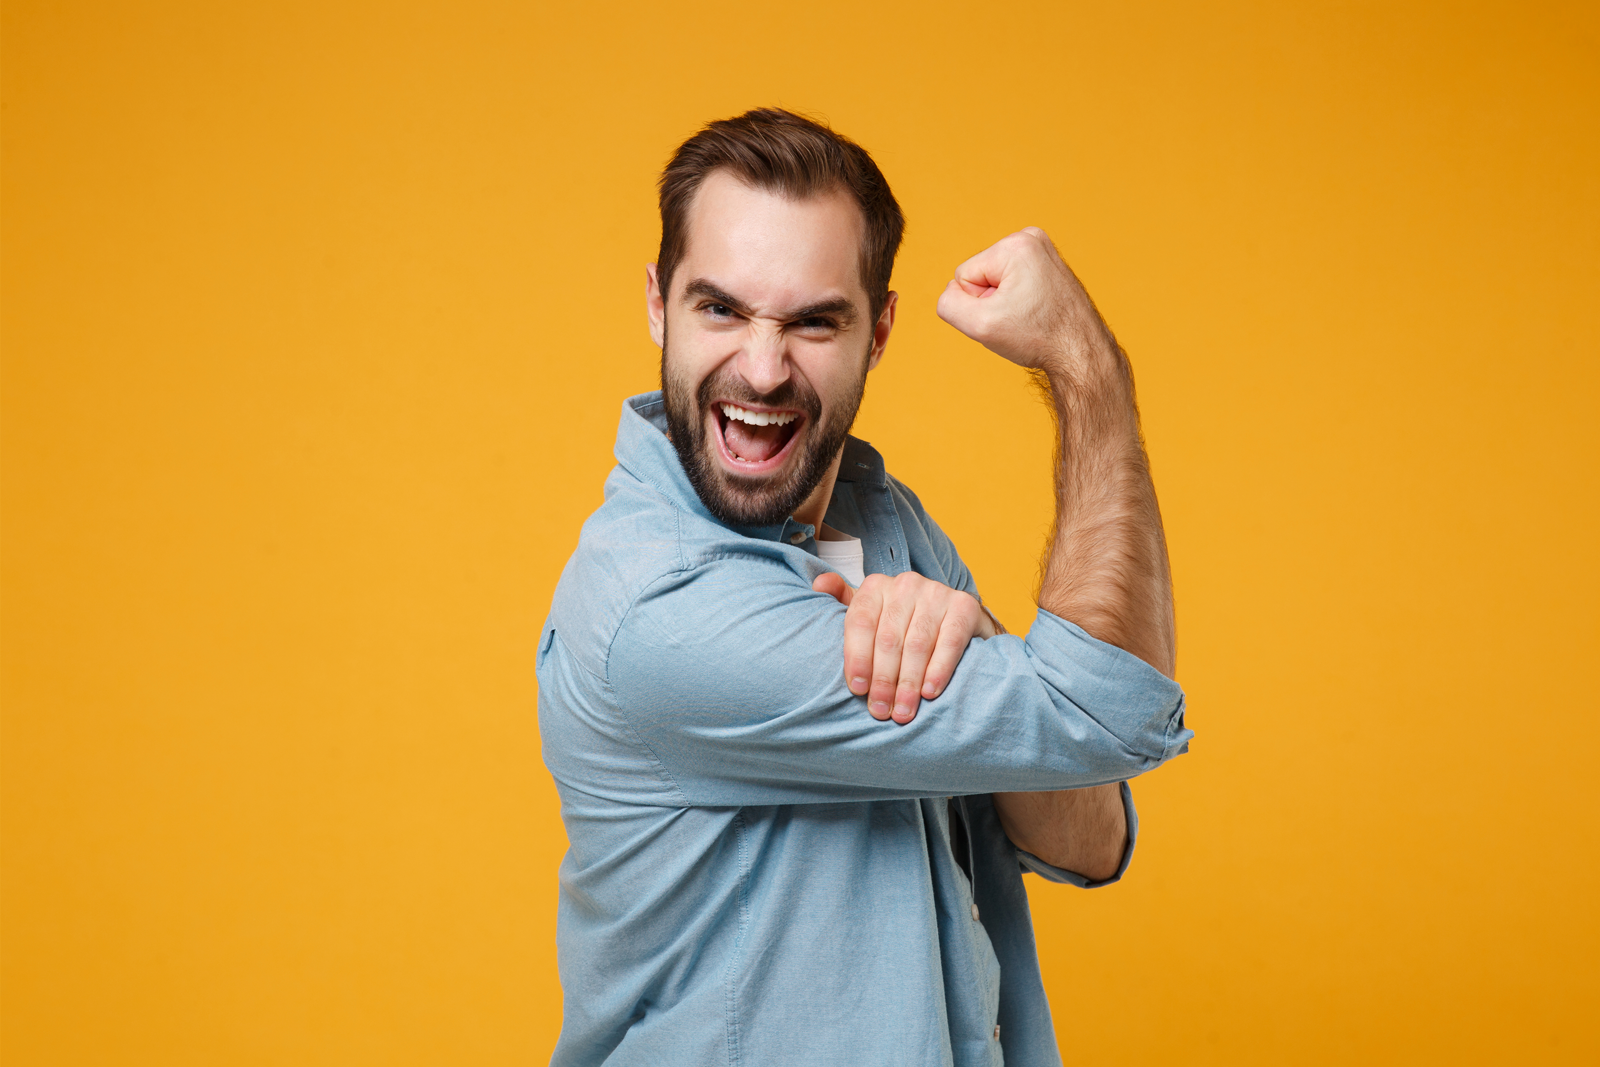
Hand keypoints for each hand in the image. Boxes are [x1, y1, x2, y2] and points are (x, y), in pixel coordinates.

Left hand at [813, 572, 997, 724]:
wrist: (955, 619)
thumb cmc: (902, 624)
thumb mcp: (871, 614)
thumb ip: (844, 601)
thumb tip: (818, 585)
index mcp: (876, 586)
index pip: (860, 623)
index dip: (857, 658)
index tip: (857, 690)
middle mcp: (905, 584)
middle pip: (888, 639)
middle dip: (883, 680)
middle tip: (881, 712)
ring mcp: (937, 592)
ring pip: (917, 644)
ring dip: (908, 683)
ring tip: (903, 711)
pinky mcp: (964, 606)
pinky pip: (949, 642)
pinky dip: (938, 670)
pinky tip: (929, 692)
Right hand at [934, 227, 1109, 372]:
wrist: (1081, 351)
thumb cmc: (1039, 337)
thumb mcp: (979, 325)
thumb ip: (948, 304)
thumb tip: (951, 293)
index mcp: (1015, 245)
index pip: (964, 275)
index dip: (979, 304)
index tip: (1009, 316)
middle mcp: (1031, 238)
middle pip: (980, 274)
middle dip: (993, 301)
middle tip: (1020, 319)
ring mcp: (1042, 250)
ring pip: (996, 280)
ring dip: (1005, 303)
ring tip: (1030, 316)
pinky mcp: (1048, 264)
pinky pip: (1013, 282)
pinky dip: (1019, 300)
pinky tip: (1037, 311)